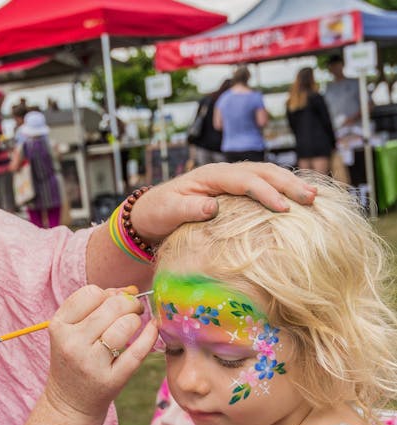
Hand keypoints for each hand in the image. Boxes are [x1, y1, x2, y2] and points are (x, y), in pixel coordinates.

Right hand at [45, 285, 156, 419]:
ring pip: (124, 326)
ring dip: (136, 320)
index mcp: (59, 327)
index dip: (109, 294)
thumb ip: (96, 307)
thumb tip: (130, 291)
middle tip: (135, 308)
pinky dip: (150, 336)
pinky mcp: (111, 380)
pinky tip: (153, 329)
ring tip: (136, 324)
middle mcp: (72, 343)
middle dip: (129, 303)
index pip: (91, 294)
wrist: (70, 403)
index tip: (116, 301)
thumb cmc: (75, 359)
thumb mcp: (72, 331)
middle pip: (111, 307)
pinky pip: (137, 352)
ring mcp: (91, 363)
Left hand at [130, 162, 316, 241]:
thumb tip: (212, 207)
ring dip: (290, 184)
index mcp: (210, 175)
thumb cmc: (158, 212)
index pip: (244, 180)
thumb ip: (188, 209)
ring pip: (266, 175)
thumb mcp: (169, 212)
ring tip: (314, 197)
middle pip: (262, 172)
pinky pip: (262, 185)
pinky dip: (281, 190)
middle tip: (312, 199)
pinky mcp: (234, 190)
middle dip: (288, 184)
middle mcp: (223, 173)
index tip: (284, 208)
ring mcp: (230, 179)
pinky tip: (299, 200)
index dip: (266, 193)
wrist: (149, 212)